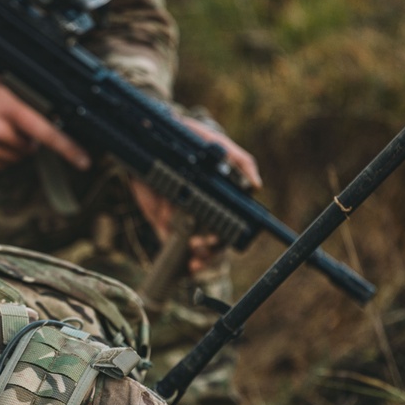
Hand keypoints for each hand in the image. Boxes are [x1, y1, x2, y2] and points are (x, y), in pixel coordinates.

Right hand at [0, 75, 90, 170]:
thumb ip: (20, 97)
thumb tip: (44, 108)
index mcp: (7, 107)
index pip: (45, 131)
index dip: (67, 148)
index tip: (83, 160)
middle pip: (29, 148)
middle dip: (28, 140)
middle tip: (13, 126)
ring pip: (15, 158)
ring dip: (13, 149)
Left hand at [130, 117, 259, 274]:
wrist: (147, 139)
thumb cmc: (189, 139)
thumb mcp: (215, 144)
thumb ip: (239, 160)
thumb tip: (257, 186)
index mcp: (219, 197)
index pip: (230, 223)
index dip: (227, 237)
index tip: (218, 241)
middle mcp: (204, 210)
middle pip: (215, 242)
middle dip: (211, 251)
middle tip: (201, 248)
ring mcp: (183, 217)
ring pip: (196, 248)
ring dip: (199, 260)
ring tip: (194, 261)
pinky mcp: (162, 222)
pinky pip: (171, 245)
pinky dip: (176, 259)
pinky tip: (180, 265)